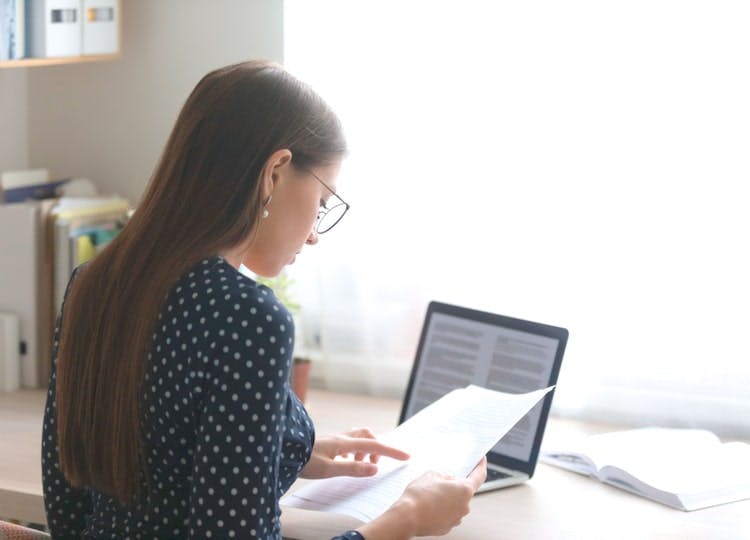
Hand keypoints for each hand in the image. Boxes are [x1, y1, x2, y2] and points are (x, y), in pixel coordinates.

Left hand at [300, 428, 409, 478]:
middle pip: (368, 436)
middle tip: (374, 465)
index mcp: (345, 443)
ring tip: (359, 466)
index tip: (406, 457)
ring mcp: (334, 440)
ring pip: (358, 439)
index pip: (374, 446)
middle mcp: (342, 438)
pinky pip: (348, 444)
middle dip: (377, 448)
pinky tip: (347, 462)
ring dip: (364, 451)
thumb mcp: (330, 469)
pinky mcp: (328, 444)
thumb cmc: (305, 461)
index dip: (391, 451)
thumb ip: (353, 469)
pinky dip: (354, 452)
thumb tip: (374, 468)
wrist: (286, 451)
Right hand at [359, 456, 486, 538]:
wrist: (407, 517)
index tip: (481, 460)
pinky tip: (428, 504)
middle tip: (440, 480)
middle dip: (454, 485)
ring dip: (447, 498)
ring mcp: (456, 519)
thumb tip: (447, 480)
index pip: (479, 476)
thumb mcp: (432, 474)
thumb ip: (445, 475)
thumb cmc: (419, 496)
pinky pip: (447, 514)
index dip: (481, 466)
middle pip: (464, 491)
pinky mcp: (447, 527)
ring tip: (429, 494)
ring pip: (454, 503)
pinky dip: (440, 509)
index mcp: (464, 490)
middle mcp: (464, 506)